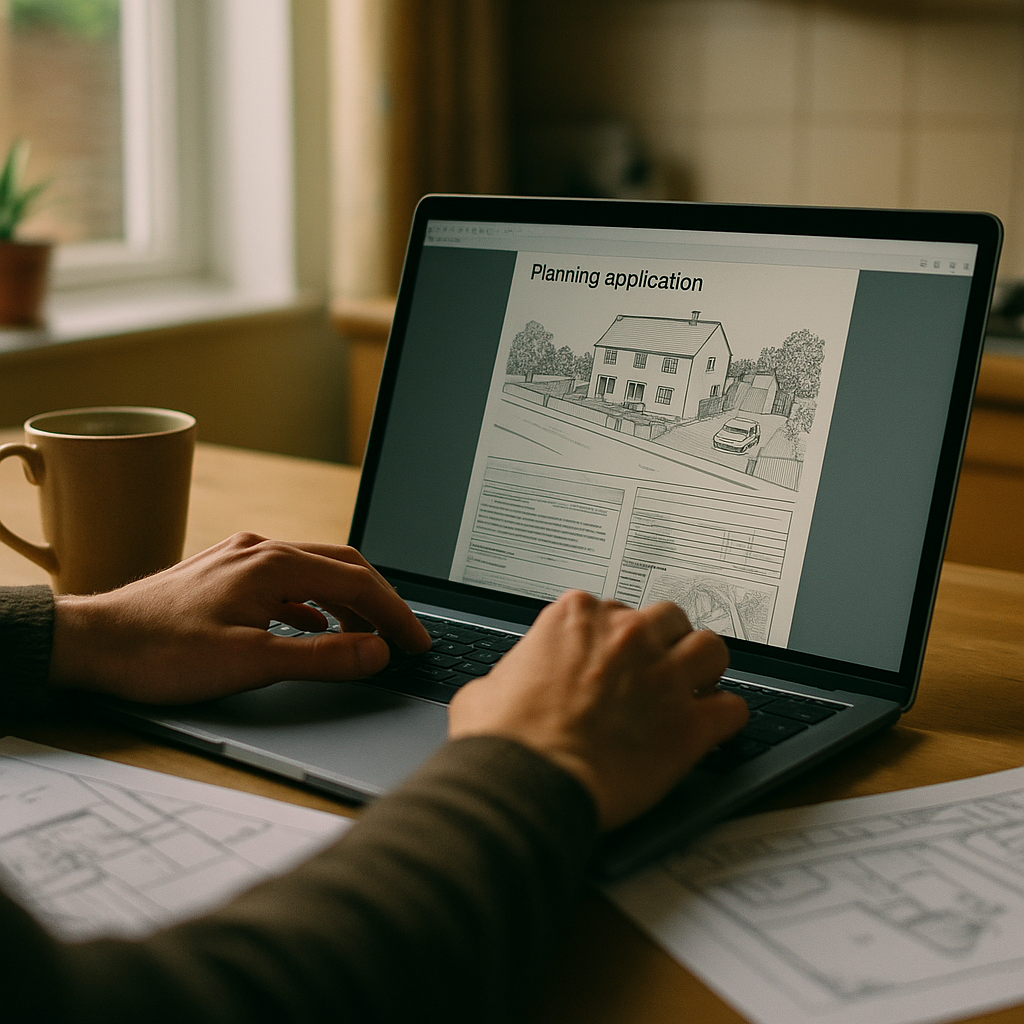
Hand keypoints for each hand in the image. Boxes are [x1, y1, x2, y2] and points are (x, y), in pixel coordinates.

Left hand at [49, 532, 430, 702]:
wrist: (91, 643)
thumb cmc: (161, 654)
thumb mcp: (250, 663)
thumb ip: (322, 657)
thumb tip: (378, 652)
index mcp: (272, 563)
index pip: (357, 582)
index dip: (395, 614)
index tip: (417, 642)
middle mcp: (260, 549)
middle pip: (342, 566)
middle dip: (379, 602)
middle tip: (403, 637)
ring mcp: (240, 557)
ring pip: (314, 571)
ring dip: (347, 602)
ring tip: (366, 636)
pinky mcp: (225, 573)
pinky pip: (286, 580)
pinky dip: (313, 603)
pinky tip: (312, 627)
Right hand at [448, 591, 747, 830]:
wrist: (526, 782)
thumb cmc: (503, 739)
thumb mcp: (485, 687)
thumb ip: (514, 672)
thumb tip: (508, 685)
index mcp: (576, 617)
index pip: (612, 609)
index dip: (612, 639)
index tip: (610, 660)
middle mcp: (626, 635)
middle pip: (668, 618)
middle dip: (664, 642)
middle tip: (655, 671)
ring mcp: (663, 676)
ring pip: (711, 648)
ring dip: (702, 668)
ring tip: (692, 689)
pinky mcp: (689, 724)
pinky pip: (732, 707)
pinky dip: (724, 717)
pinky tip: (711, 729)